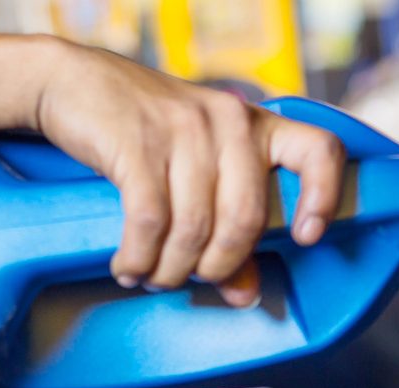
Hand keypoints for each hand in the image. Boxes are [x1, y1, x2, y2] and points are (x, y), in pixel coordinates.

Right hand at [31, 40, 345, 306]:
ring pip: (196, 227)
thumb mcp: (197, 170)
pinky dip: (139, 257)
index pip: (319, 151)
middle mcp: (230, 122)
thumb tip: (245, 294)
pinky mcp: (138, 142)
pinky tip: (129, 267)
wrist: (75, 83)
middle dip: (221, 265)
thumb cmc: (146, 132)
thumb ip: (227, 228)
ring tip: (154, 277)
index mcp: (257, 126)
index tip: (306, 237)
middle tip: (196, 279)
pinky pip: (150, 221)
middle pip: (247, 218)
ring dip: (172, 269)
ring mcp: (185, 128)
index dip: (323, 198)